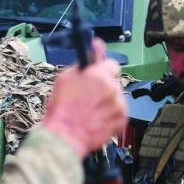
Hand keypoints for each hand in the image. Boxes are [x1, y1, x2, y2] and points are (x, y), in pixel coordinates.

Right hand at [42, 39, 127, 158]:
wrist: (65, 138)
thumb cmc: (62, 111)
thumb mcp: (65, 79)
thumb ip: (83, 62)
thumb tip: (95, 46)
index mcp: (99, 75)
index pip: (111, 64)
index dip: (101, 70)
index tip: (97, 74)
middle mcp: (112, 88)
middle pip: (113, 82)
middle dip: (103, 87)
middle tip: (88, 97)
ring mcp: (119, 105)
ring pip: (116, 97)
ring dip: (107, 101)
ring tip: (90, 111)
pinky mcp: (121, 120)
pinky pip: (118, 112)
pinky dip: (110, 115)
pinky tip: (96, 119)